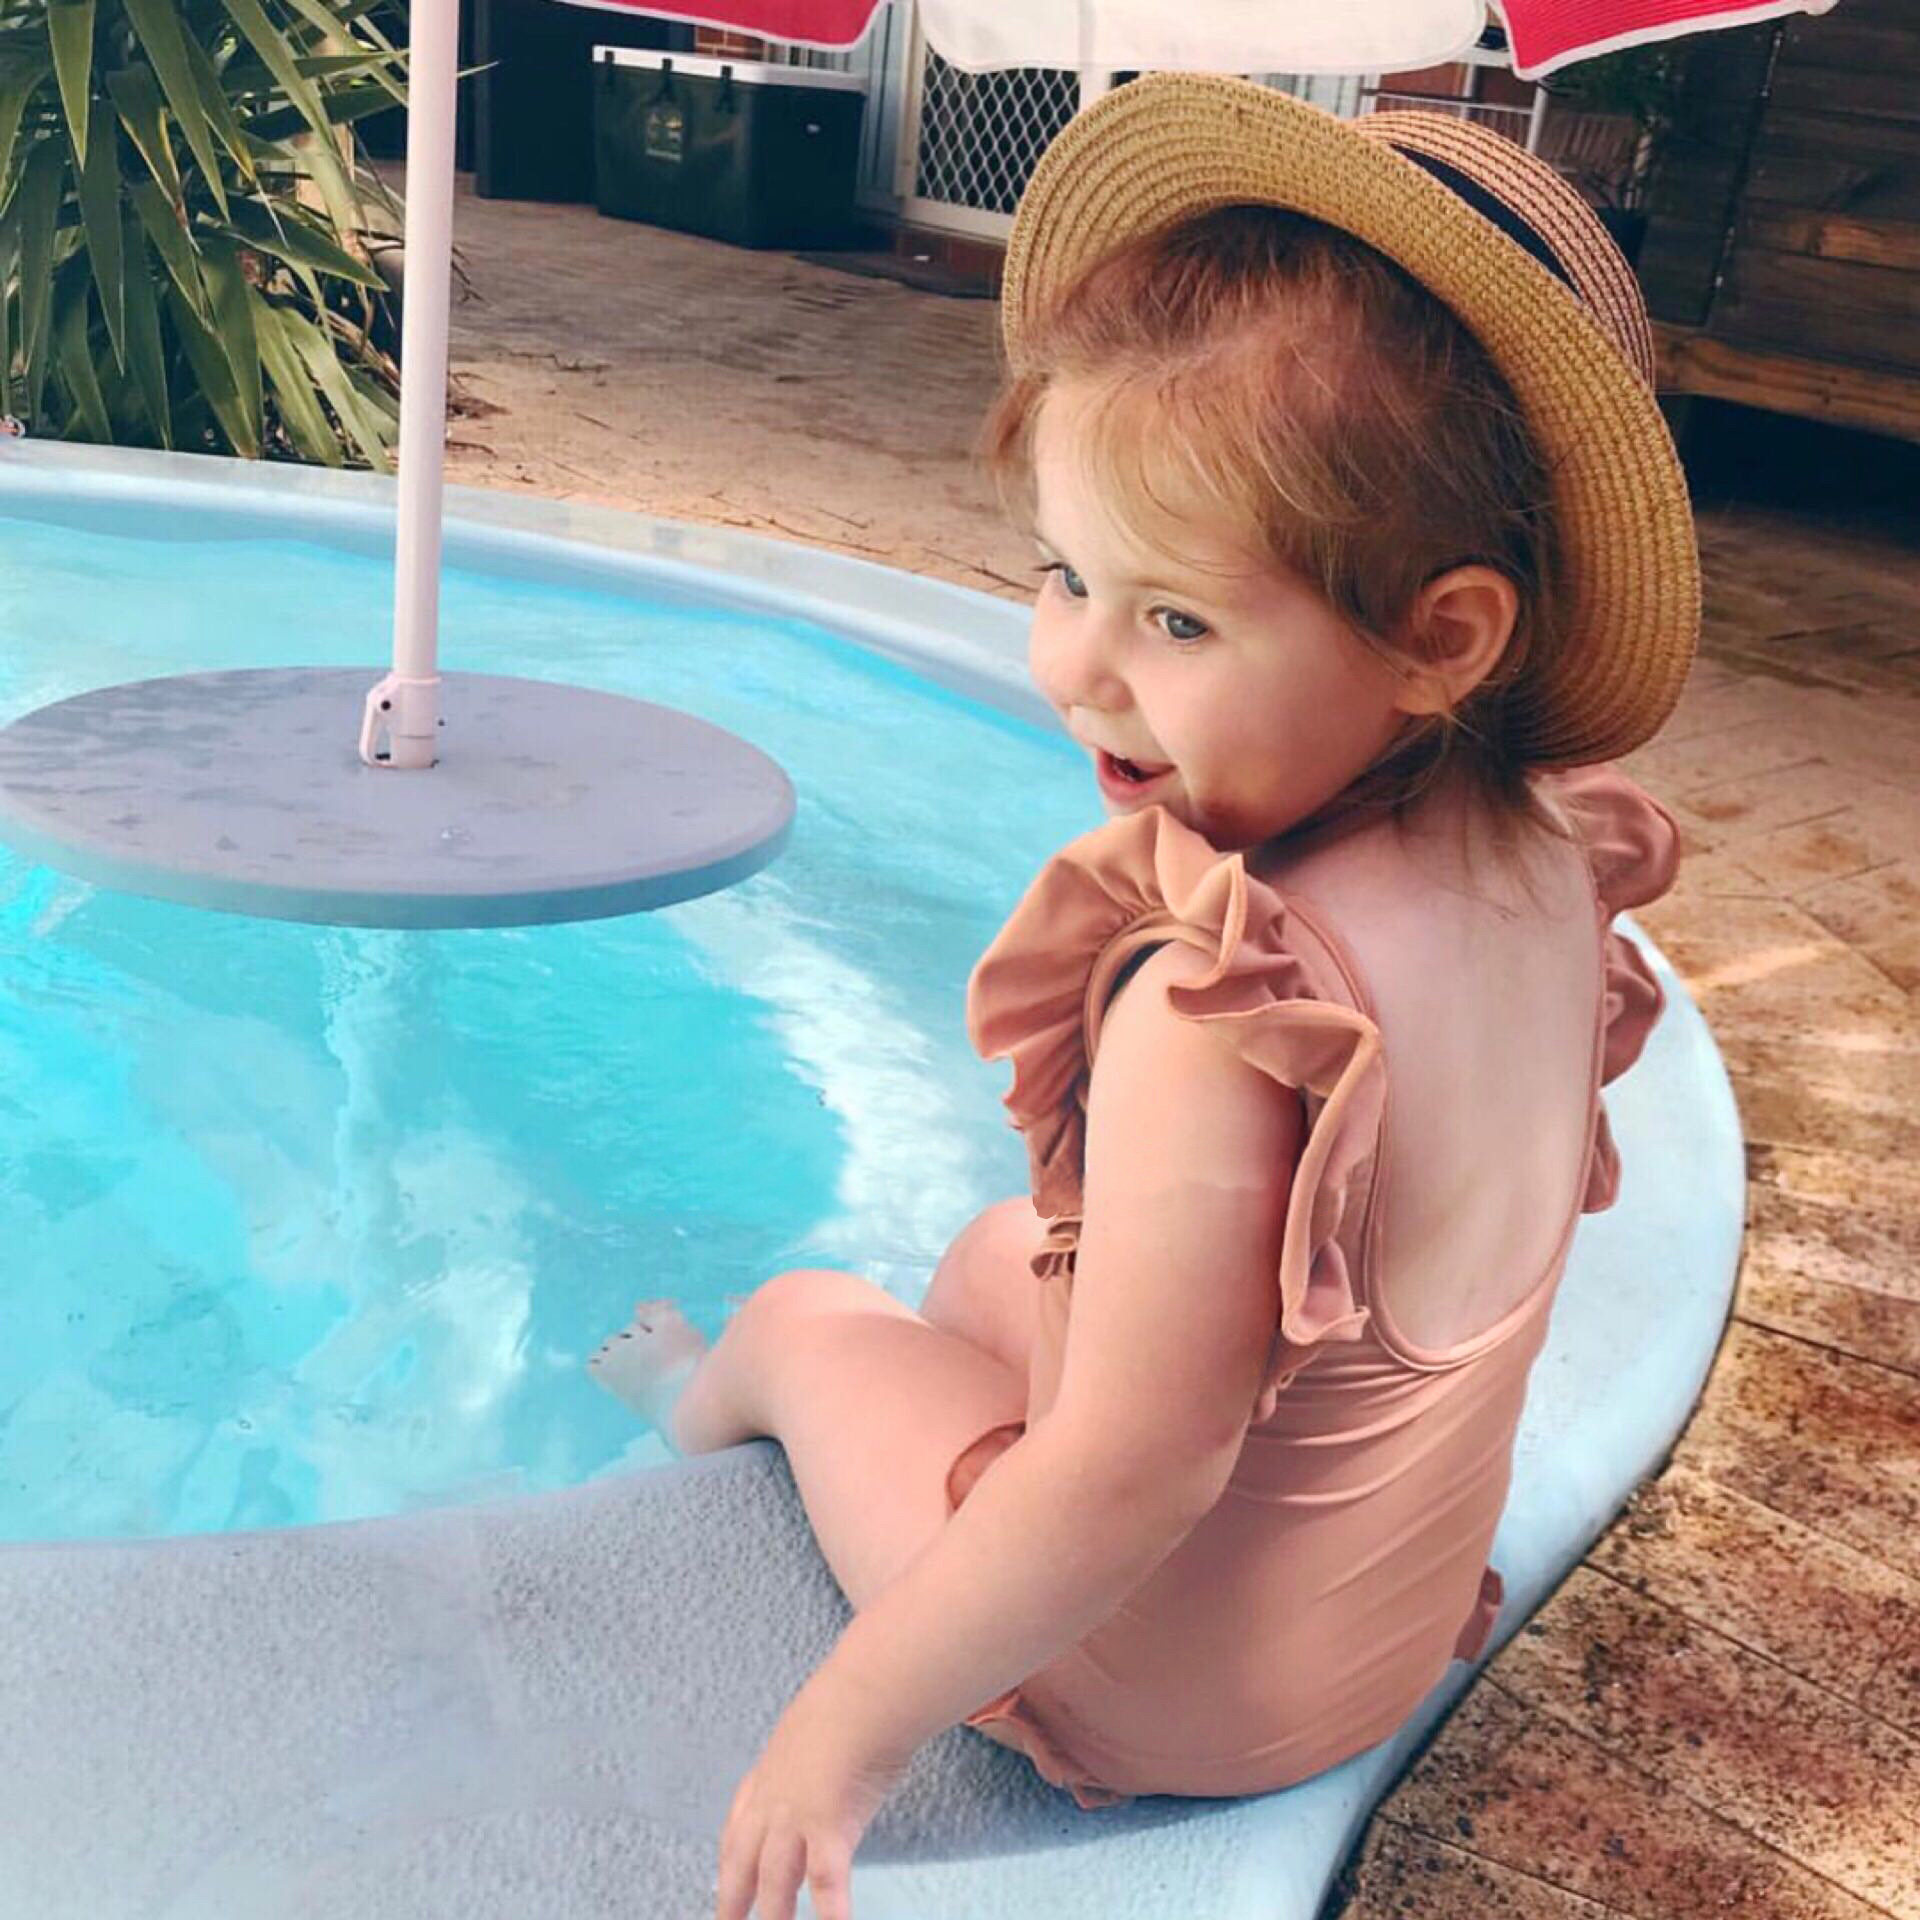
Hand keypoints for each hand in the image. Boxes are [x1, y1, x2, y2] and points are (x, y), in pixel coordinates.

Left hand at [715, 1678, 911, 1919]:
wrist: (864, 1693)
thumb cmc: (851, 1694)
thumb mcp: (818, 1716)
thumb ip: (816, 1741)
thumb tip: (834, 1742)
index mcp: (771, 1769)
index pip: (740, 1819)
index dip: (730, 1852)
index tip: (724, 1874)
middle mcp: (775, 1798)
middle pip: (743, 1859)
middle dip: (733, 1896)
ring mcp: (797, 1817)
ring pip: (775, 1881)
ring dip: (775, 1916)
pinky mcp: (829, 1830)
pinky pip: (825, 1882)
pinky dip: (829, 1913)